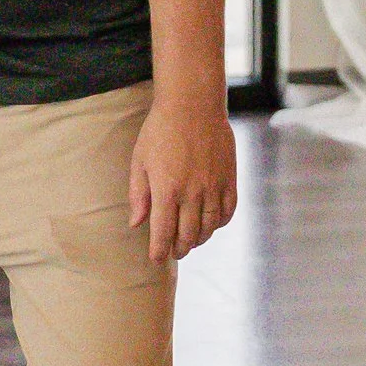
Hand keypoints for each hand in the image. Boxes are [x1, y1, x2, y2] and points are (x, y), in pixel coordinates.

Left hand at [129, 95, 236, 262]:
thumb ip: (138, 195)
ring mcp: (214, 187)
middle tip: (173, 252)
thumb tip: (136, 224)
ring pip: (209, 227)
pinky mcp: (230, 179)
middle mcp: (192, 193)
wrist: (192, 106)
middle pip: (188, 234)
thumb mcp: (139, 161)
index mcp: (166, 190)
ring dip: (199, 239)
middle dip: (179, 248)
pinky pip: (228, 211)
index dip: (159, 250)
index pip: (163, 232)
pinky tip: (210, 224)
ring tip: (191, 242)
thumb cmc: (159, 131)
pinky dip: (219, 223)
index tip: (155, 259)